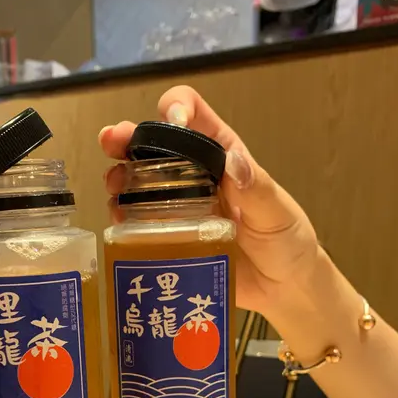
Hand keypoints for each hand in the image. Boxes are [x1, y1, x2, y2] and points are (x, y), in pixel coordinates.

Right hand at [99, 85, 318, 314]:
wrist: (281, 290)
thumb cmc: (286, 244)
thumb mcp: (276, 212)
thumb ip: (256, 189)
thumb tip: (232, 162)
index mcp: (222, 155)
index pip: (193, 115)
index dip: (176, 108)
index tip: (169, 122)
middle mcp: (193, 176)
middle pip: (152, 145)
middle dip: (127, 138)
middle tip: (111, 142)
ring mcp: (176, 207)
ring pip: (136, 181)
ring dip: (118, 178)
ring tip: (112, 187)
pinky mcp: (167, 238)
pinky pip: (137, 222)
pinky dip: (122, 217)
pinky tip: (118, 221)